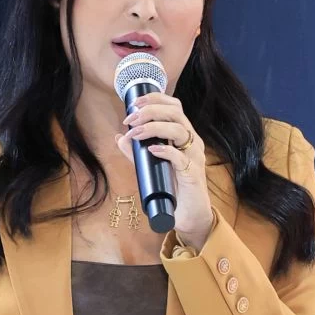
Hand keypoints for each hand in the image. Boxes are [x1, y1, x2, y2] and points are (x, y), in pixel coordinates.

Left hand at [120, 90, 216, 247]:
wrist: (188, 215)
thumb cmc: (173, 188)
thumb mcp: (151, 167)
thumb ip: (136, 153)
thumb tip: (119, 138)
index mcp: (184, 135)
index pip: (174, 106)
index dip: (154, 99)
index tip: (134, 104)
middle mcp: (192, 141)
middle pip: (176, 112)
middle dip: (151, 110)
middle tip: (130, 119)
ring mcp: (195, 156)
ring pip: (179, 130)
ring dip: (154, 128)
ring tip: (135, 133)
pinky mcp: (193, 174)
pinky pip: (181, 157)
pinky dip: (166, 151)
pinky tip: (152, 150)